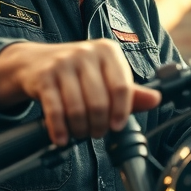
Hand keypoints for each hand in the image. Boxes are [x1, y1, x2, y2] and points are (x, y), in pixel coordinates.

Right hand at [0, 39, 160, 145]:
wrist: (34, 62)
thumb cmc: (77, 73)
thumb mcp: (104, 76)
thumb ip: (130, 92)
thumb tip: (157, 99)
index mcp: (107, 51)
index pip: (122, 87)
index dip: (121, 112)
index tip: (117, 126)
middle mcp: (86, 53)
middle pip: (100, 102)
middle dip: (99, 125)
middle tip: (96, 132)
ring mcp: (63, 63)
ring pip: (78, 109)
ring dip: (80, 130)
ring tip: (80, 133)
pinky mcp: (43, 76)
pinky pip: (55, 110)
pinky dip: (60, 130)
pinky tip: (62, 138)